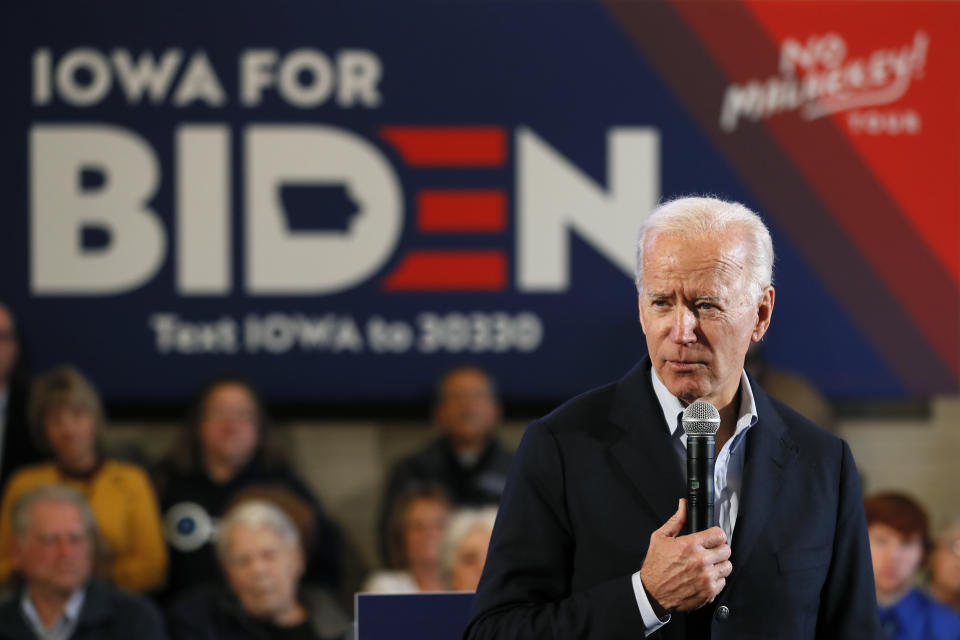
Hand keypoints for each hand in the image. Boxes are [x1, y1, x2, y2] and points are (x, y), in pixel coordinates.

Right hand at [639, 498, 731, 612]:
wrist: (652, 592)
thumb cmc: (655, 566)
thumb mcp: (660, 538)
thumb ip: (676, 520)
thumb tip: (683, 505)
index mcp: (690, 545)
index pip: (719, 534)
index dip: (716, 535)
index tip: (712, 538)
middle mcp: (701, 561)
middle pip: (726, 550)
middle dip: (718, 549)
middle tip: (709, 552)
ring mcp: (706, 577)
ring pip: (727, 566)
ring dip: (719, 564)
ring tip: (708, 565)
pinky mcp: (709, 592)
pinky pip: (723, 582)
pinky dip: (716, 580)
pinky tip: (704, 577)